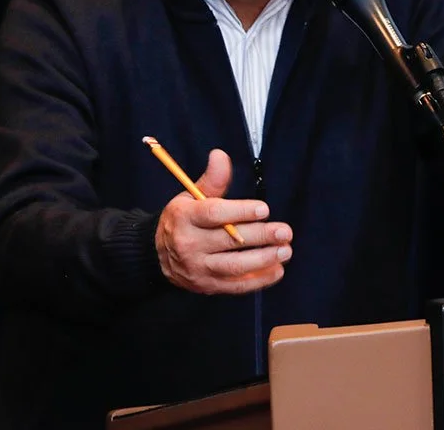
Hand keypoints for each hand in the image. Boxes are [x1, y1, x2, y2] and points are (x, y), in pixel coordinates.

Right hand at [154, 148, 293, 294]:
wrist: (157, 255)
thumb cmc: (183, 220)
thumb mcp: (190, 197)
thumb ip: (212, 180)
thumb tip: (221, 155)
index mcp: (184, 217)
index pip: (213, 214)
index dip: (240, 211)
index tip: (264, 209)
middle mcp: (188, 244)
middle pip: (228, 241)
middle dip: (260, 236)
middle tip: (285, 231)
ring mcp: (198, 268)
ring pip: (234, 266)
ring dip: (264, 259)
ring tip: (285, 250)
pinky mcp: (207, 286)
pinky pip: (235, 286)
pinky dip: (259, 280)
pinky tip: (277, 270)